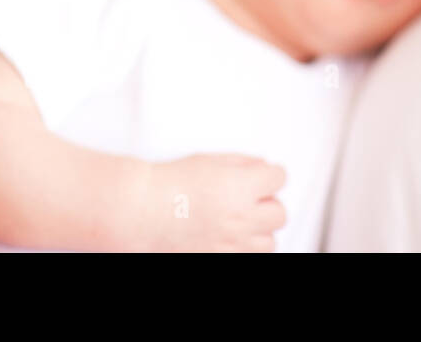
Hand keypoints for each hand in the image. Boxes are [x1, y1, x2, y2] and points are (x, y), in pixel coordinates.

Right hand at [136, 154, 286, 251]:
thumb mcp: (209, 160)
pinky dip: (245, 248)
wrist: (141, 212)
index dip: (271, 174)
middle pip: (280, 213)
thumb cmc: (168, 184)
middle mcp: (242, 218)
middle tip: (251, 199)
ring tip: (240, 222)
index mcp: (241, 187)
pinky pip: (249, 257)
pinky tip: (229, 238)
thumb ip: (242, 163)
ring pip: (270, 242)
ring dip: (260, 231)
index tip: (264, 176)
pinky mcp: (221, 259)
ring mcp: (232, 244)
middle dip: (268, 204)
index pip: (279, 178)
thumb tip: (261, 167)